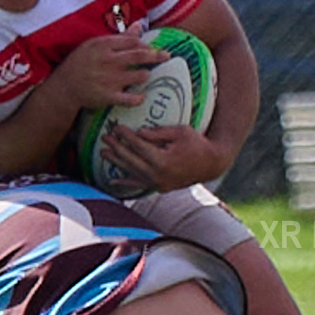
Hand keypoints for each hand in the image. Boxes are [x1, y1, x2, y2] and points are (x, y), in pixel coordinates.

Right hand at [49, 34, 166, 109]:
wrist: (64, 86)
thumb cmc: (81, 62)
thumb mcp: (95, 45)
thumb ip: (119, 37)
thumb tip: (139, 25)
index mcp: (104, 46)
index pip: (132, 41)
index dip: (144, 44)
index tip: (150, 48)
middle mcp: (108, 61)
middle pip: (139, 56)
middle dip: (156, 56)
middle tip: (166, 56)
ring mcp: (109, 80)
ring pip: (138, 76)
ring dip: (145, 75)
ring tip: (144, 75)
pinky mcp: (108, 96)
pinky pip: (129, 99)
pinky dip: (138, 98)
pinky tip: (141, 97)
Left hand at [100, 124, 231, 192]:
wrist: (211, 164)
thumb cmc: (197, 144)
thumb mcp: (180, 132)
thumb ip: (158, 133)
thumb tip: (138, 132)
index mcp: (163, 160)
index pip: (139, 146)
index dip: (126, 136)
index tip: (116, 127)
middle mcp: (158, 175)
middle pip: (132, 160)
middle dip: (117, 148)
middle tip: (105, 137)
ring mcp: (158, 184)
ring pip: (132, 172)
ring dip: (117, 162)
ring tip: (103, 152)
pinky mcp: (160, 187)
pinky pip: (139, 184)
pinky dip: (125, 182)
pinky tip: (112, 181)